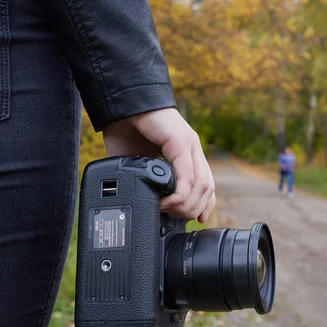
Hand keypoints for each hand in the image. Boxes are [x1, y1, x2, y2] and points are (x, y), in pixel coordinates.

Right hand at [102, 108, 215, 223]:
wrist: (118, 105)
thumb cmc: (126, 131)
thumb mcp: (139, 164)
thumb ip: (147, 181)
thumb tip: (146, 205)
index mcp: (187, 155)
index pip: (207, 186)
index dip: (205, 206)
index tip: (196, 220)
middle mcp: (192, 150)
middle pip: (207, 189)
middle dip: (192, 210)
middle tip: (172, 216)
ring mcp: (189, 144)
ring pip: (202, 185)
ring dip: (186, 205)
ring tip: (167, 209)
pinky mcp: (180, 141)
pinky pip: (188, 175)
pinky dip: (180, 194)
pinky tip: (166, 201)